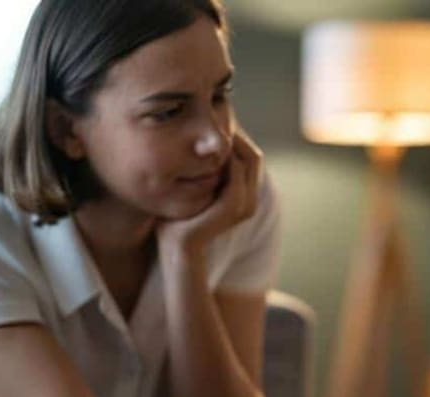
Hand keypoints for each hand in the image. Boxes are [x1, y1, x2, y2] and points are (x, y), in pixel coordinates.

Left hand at [157, 127, 262, 254]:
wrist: (176, 247)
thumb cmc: (181, 219)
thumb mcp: (191, 189)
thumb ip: (199, 170)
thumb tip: (192, 143)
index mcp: (243, 194)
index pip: (250, 155)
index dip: (238, 136)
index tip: (218, 119)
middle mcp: (249, 198)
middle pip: (253, 155)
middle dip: (237, 134)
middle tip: (219, 117)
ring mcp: (244, 203)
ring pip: (250, 160)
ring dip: (234, 141)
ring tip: (216, 126)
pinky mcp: (233, 206)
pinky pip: (237, 173)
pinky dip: (227, 156)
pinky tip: (209, 145)